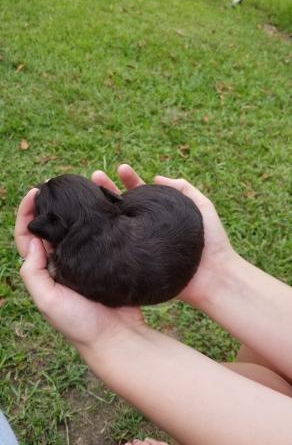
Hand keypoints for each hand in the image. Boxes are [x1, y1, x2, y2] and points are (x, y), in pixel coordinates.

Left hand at [14, 189, 144, 353]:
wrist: (118, 337)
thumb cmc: (81, 323)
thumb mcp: (47, 301)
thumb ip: (33, 273)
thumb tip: (33, 241)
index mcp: (45, 271)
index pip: (28, 236)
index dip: (27, 212)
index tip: (35, 191)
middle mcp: (62, 263)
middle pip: (50, 228)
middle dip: (49, 205)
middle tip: (56, 185)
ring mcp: (85, 261)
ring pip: (74, 228)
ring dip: (72, 209)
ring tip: (77, 190)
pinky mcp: (106, 260)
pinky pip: (98, 235)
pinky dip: (96, 219)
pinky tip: (101, 206)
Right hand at [92, 165, 235, 308]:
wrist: (215, 276)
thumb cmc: (213, 241)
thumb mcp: (201, 206)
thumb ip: (182, 188)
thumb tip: (155, 176)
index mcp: (159, 215)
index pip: (141, 193)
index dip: (130, 180)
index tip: (120, 168)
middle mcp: (147, 229)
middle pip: (123, 206)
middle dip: (108, 190)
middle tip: (95, 176)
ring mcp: (140, 246)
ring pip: (117, 226)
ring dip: (102, 211)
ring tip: (88, 197)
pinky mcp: (135, 264)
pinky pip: (119, 249)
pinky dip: (107, 238)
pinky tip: (96, 226)